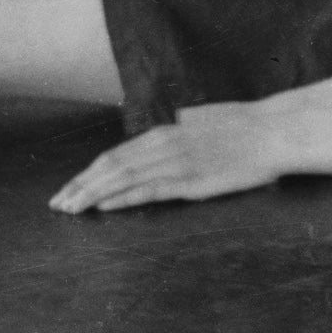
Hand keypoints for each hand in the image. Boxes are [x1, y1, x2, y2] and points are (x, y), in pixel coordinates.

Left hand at [53, 104, 291, 213]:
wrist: (275, 131)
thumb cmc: (246, 127)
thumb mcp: (204, 123)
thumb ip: (181, 132)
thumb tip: (170, 134)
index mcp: (165, 133)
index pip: (115, 155)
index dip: (87, 173)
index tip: (68, 187)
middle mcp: (163, 146)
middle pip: (110, 167)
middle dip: (79, 186)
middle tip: (56, 204)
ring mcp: (176, 163)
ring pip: (122, 179)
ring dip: (91, 195)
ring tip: (70, 209)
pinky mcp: (191, 180)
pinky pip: (148, 190)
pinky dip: (121, 198)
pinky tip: (103, 207)